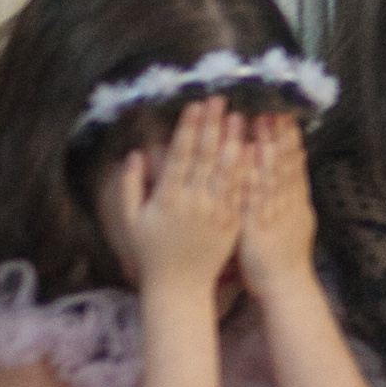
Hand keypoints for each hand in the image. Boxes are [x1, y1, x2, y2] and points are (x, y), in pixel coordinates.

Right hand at [117, 98, 248, 295]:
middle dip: (213, 125)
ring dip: (234, 140)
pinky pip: (242, 191)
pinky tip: (254, 150)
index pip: (181, 155)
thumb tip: (135, 154)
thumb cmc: (151, 253)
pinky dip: (249, 169)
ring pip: (227, 170)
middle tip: (220, 100)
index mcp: (168, 198)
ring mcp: (216, 212)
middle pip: (206, 156)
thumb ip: (130, 186)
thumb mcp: (131, 220)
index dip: (189, 128)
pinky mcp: (233, 222)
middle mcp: (194, 202)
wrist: (179, 286)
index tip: (195, 105)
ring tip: (240, 117)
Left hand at [236, 115, 319, 300]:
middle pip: (284, 162)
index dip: (289, 138)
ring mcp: (274, 212)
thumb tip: (292, 178)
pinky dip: (252, 171)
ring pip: (271, 172)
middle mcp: (287, 202)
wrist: (285, 284)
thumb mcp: (296, 223)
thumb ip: (292, 198)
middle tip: (274, 106)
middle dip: (279, 133)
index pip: (293, 163)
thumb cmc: (283, 258)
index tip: (284, 114)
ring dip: (266, 144)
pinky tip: (247, 153)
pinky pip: (254, 193)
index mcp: (294, 201)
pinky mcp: (258, 223)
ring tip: (261, 120)